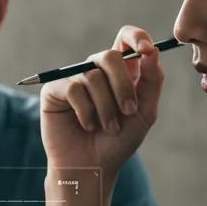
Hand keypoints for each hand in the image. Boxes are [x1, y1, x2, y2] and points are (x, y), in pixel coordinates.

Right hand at [39, 27, 163, 205]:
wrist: (92, 167)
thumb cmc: (118, 143)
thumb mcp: (145, 113)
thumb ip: (151, 81)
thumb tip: (150, 52)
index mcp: (120, 73)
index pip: (126, 40)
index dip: (136, 38)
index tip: (147, 50)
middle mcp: (96, 72)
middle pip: (110, 55)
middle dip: (123, 84)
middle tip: (129, 111)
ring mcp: (73, 80)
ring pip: (93, 76)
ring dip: (106, 106)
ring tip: (107, 127)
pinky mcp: (54, 91)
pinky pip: (74, 88)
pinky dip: (86, 110)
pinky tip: (87, 125)